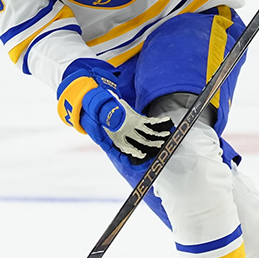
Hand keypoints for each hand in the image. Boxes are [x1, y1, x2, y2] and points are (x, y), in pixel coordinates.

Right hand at [58, 61, 172, 165]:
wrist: (94, 100)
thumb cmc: (92, 111)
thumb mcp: (94, 114)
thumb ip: (104, 117)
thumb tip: (114, 122)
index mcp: (111, 138)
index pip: (122, 150)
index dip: (131, 155)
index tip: (140, 157)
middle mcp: (123, 135)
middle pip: (137, 144)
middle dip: (148, 148)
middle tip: (157, 148)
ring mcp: (130, 127)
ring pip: (145, 136)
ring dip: (155, 138)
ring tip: (164, 137)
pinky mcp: (136, 119)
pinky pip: (149, 122)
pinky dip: (157, 122)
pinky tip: (166, 120)